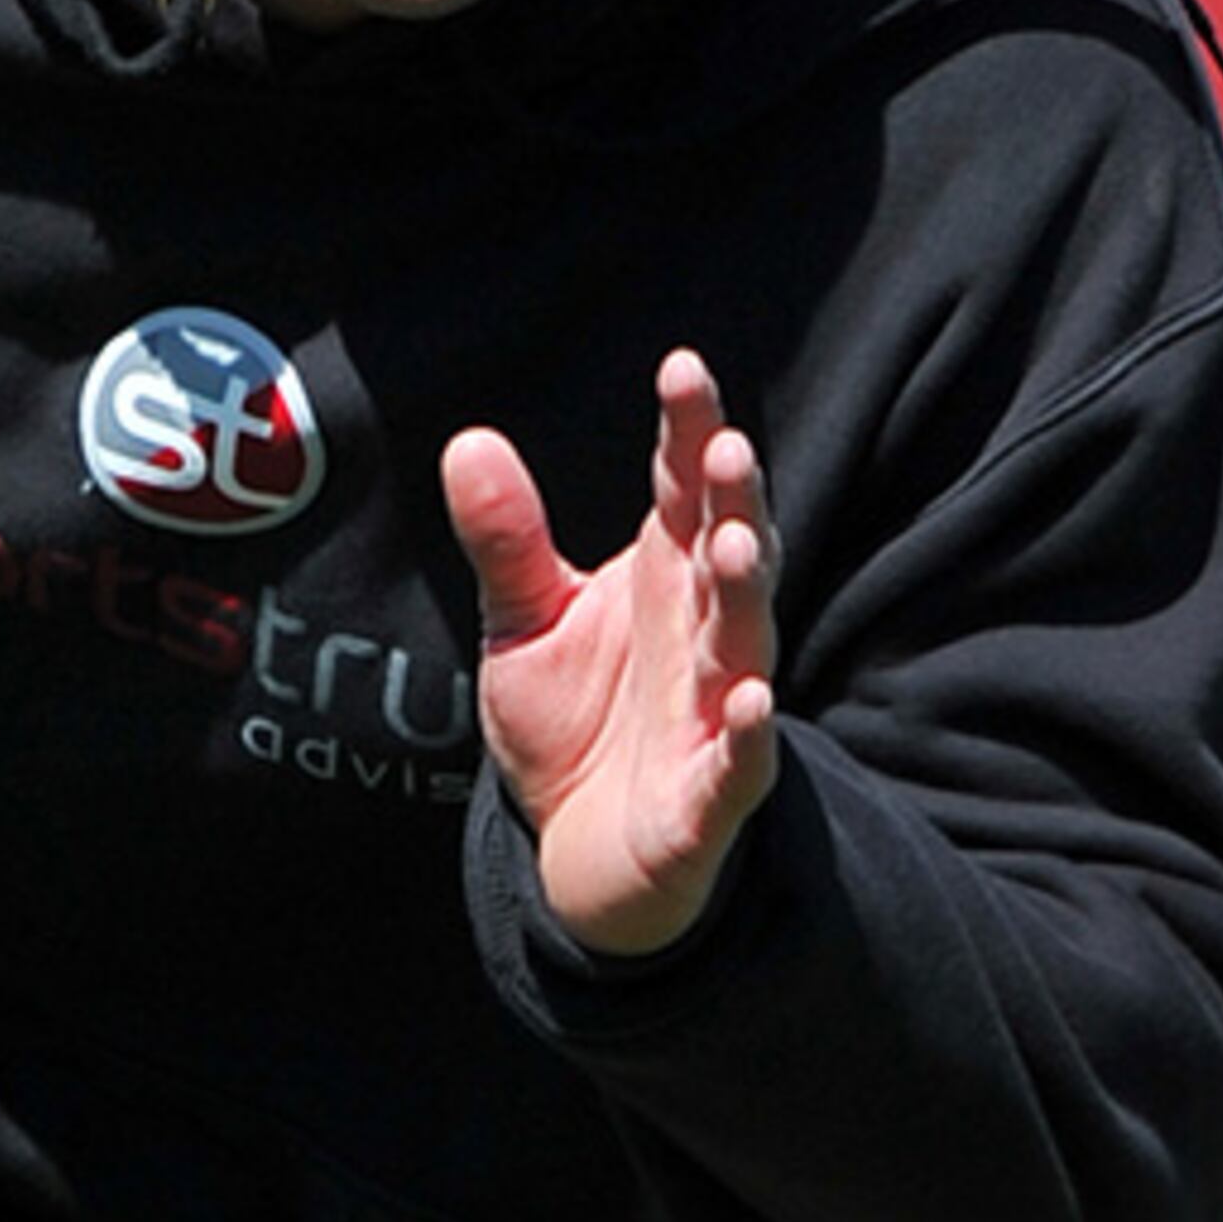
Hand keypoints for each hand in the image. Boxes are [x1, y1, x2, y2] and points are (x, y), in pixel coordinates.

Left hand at [442, 349, 781, 955]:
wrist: (580, 853)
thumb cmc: (571, 723)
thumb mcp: (524, 623)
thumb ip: (507, 541)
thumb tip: (469, 439)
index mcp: (666, 577)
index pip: (684, 489)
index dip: (689, 431)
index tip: (682, 368)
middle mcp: (703, 634)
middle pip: (729, 553)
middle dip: (732, 502)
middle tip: (726, 448)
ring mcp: (715, 713)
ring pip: (744, 646)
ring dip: (743, 597)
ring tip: (732, 544)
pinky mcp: (708, 797)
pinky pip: (738, 764)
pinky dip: (749, 736)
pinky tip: (753, 703)